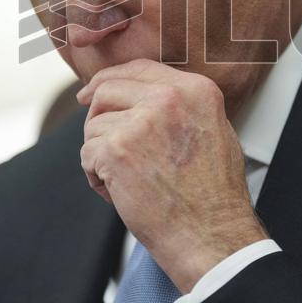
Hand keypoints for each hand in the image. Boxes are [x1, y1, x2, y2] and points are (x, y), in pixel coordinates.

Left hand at [77, 58, 268, 291]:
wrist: (212, 235)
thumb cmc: (214, 194)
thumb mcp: (214, 130)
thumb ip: (182, 104)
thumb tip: (144, 94)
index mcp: (195, 90)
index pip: (138, 67)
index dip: (109, 79)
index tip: (91, 92)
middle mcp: (169, 98)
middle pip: (107, 90)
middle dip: (99, 117)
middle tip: (103, 143)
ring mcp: (141, 122)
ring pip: (94, 125)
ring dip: (100, 153)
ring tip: (127, 179)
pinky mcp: (117, 151)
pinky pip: (87, 154)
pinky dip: (96, 176)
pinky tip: (119, 192)